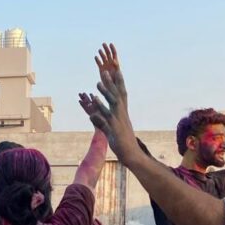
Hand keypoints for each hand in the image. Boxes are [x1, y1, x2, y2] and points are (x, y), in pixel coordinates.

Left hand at [79, 43, 139, 164]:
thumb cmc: (123, 141)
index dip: (119, 82)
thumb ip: (102, 120)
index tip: (116, 70)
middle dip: (111, 84)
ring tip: (97, 84)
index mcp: (122, 113)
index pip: (121, 94)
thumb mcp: (112, 128)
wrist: (131, 155)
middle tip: (104, 72)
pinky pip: (105, 121)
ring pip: (111, 105)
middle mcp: (121, 115)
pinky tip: (92, 109)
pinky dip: (99, 114)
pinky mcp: (113, 131)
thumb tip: (94, 115)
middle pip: (116, 96)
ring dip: (105, 94)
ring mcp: (118, 122)